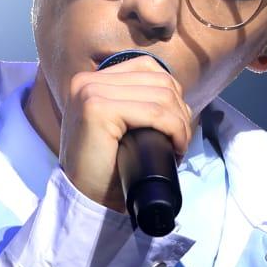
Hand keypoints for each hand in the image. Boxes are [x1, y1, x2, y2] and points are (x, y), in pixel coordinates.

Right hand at [59, 53, 192, 213]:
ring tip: (179, 145)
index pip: (147, 67)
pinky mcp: (97, 109)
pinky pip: (154, 112)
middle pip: (158, 80)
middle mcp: (86, 81)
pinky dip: (174, 129)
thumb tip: (175, 94)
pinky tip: (175, 146)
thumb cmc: (106, 167)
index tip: (176, 125)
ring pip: (160, 96)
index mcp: (90, 80)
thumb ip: (132, 103)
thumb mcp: (118, 126)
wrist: (86, 199)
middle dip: (180, 111)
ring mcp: (90, 92)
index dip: (171, 94)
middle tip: (180, 140)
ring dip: (180, 122)